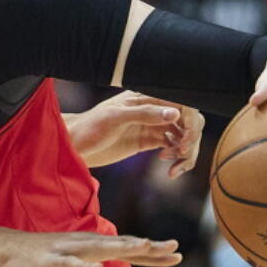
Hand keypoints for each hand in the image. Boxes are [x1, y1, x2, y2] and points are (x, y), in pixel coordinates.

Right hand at [0, 232, 180, 266]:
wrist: (11, 252)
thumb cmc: (51, 263)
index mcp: (97, 250)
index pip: (130, 251)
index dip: (154, 253)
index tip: (178, 254)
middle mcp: (88, 246)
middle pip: (122, 246)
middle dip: (147, 247)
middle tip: (174, 247)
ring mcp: (70, 251)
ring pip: (100, 248)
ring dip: (121, 246)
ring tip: (144, 245)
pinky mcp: (52, 260)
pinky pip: (70, 263)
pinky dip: (83, 263)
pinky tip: (96, 265)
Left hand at [63, 91, 204, 174]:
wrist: (75, 145)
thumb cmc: (91, 126)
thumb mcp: (116, 118)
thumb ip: (145, 114)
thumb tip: (175, 113)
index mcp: (147, 97)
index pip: (182, 104)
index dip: (190, 121)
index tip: (185, 140)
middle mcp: (153, 110)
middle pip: (188, 120)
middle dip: (191, 138)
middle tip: (182, 154)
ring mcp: (152, 126)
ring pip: (183, 136)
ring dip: (186, 152)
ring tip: (174, 167)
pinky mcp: (148, 142)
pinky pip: (173, 148)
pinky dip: (177, 159)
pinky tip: (170, 169)